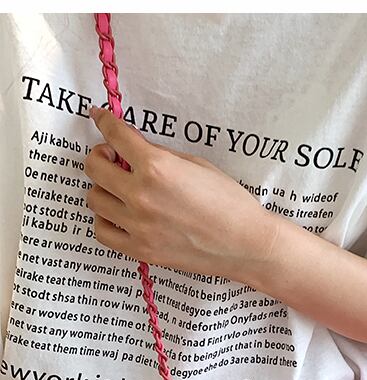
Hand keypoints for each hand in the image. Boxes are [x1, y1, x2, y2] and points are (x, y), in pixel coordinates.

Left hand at [83, 106, 279, 280]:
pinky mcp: (142, 250)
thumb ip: (161, 156)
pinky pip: (102, 232)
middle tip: (111, 157)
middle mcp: (142, 195)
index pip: (115, 135)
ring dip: (103, 189)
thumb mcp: (197, 165)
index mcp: (157, 168)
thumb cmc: (231, 204)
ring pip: (94, 199)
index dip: (104, 121)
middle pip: (94, 167)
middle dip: (100, 156)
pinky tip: (118, 215)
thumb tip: (135, 148)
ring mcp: (139, 226)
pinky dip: (105, 220)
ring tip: (119, 190)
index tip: (100, 117)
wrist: (247, 244)